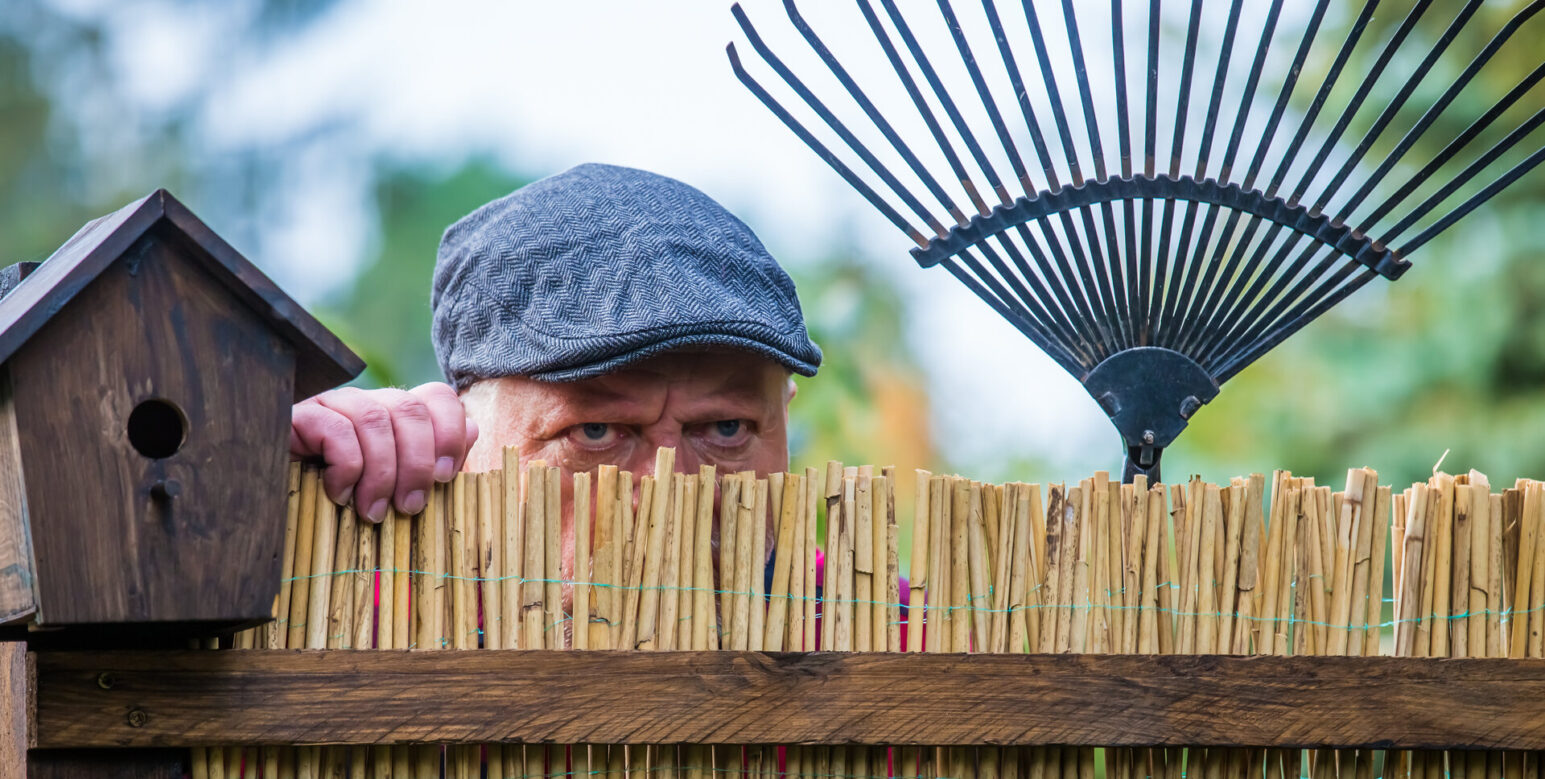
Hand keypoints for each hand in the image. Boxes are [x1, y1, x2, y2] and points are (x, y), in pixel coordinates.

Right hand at [290, 382, 478, 521]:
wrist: (267, 507)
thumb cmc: (341, 506)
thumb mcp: (394, 489)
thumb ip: (435, 461)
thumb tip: (474, 429)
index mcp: (393, 415)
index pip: (436, 396)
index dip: (450, 430)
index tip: (446, 476)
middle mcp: (365, 403)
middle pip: (409, 408)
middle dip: (418, 462)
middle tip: (411, 507)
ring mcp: (330, 406)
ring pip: (374, 418)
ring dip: (382, 473)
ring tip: (375, 512)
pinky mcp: (297, 418)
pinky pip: (335, 430)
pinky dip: (347, 468)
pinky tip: (340, 496)